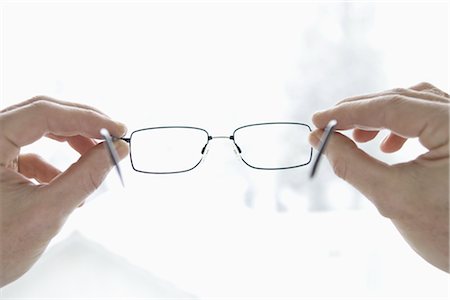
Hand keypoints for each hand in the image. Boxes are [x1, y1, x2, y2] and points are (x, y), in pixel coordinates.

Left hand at [0, 96, 128, 285]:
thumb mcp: (47, 211)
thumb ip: (86, 177)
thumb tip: (117, 150)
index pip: (43, 113)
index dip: (86, 118)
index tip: (118, 131)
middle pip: (42, 114)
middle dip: (81, 125)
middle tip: (112, 136)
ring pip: (38, 130)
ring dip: (72, 142)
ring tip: (96, 159)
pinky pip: (32, 151)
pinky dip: (56, 164)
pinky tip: (69, 184)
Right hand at [309, 82, 448, 271]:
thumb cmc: (447, 232)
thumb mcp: (392, 197)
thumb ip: (351, 165)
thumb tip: (319, 138)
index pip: (393, 106)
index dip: (349, 111)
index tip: (317, 120)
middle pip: (403, 99)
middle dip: (360, 112)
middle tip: (327, 126)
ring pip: (413, 103)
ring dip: (379, 116)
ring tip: (358, 137)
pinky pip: (426, 115)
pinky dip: (398, 125)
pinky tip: (386, 145)